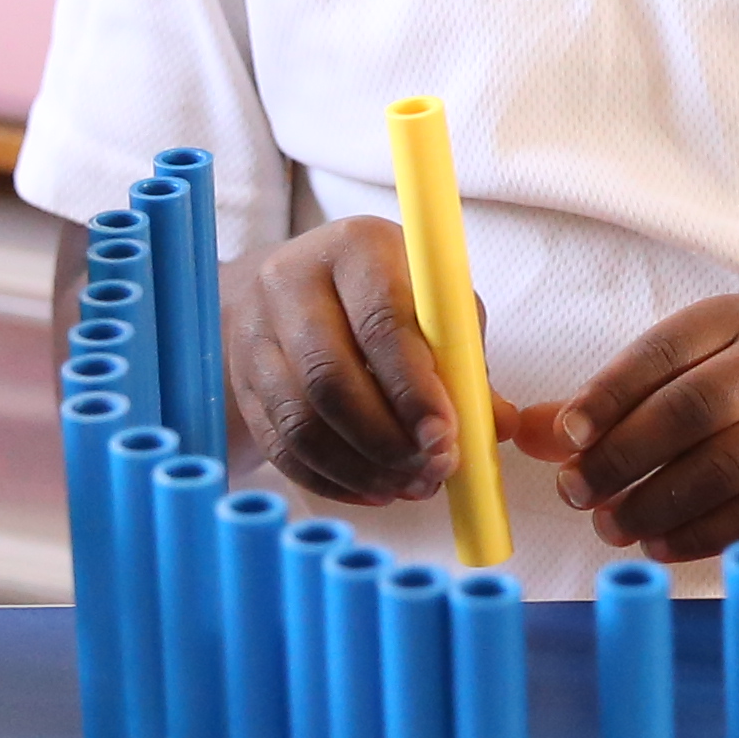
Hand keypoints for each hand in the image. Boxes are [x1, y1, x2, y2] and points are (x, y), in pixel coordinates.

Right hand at [228, 218, 480, 511]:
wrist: (299, 289)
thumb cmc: (389, 298)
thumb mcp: (436, 309)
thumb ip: (467, 363)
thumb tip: (497, 425)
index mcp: (357, 248)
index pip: (381, 323)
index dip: (415, 390)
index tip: (445, 439)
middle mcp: (291, 281)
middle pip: (330, 379)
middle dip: (387, 441)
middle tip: (431, 473)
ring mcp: (255, 332)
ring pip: (301, 422)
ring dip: (362, 469)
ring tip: (409, 486)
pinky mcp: (241, 380)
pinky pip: (281, 447)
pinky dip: (332, 480)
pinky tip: (373, 490)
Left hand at [540, 297, 738, 562]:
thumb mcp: (692, 380)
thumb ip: (611, 403)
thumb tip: (521, 430)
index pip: (664, 351)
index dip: (608, 393)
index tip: (567, 434)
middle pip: (691, 409)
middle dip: (623, 455)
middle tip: (577, 492)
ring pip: (722, 466)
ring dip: (653, 502)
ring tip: (611, 525)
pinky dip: (696, 534)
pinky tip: (658, 545)